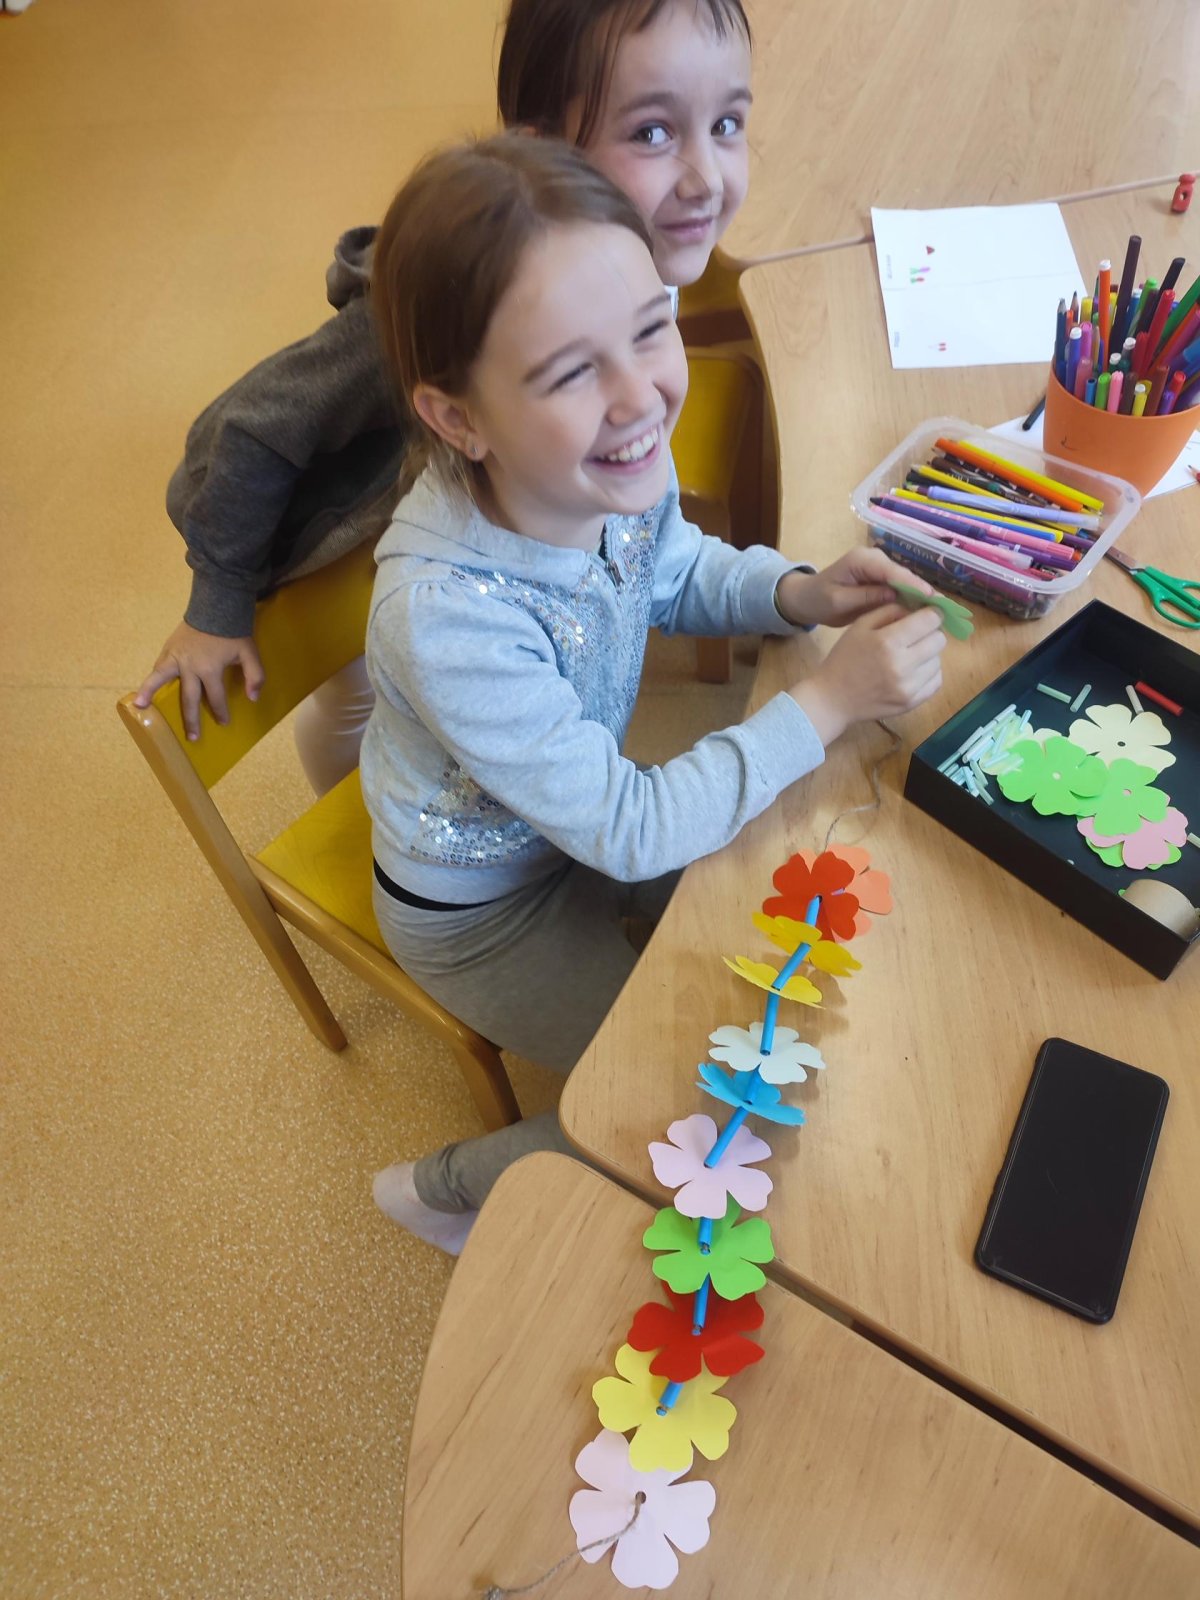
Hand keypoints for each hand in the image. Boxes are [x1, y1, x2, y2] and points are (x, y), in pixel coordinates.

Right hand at [134, 622, 264, 740]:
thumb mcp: (249, 653)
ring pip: (160, 679)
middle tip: (192, 738)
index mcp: (210, 669)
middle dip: (191, 719)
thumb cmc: (233, 633)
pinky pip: (158, 668)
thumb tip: (253, 698)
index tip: (223, 722)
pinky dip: (151, 679)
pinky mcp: (168, 649)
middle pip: (189, 698)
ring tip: (140, 707)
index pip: (215, 697)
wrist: (215, 607)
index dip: (220, 711)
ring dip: (149, 693)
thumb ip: (255, 676)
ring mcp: (176, 657)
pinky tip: (144, 690)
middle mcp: (189, 666)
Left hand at [775, 549, 931, 628]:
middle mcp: (874, 559)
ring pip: (905, 583)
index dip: (914, 585)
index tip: (931, 599)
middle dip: (924, 592)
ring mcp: (879, 569)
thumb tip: (894, 594)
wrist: (806, 599)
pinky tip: (927, 614)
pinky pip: (900, 589)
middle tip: (946, 609)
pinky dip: (912, 600)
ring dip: (922, 597)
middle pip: (904, 575)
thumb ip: (865, 596)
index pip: (893, 572)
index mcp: (862, 560)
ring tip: (942, 613)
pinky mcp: (881, 580)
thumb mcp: (838, 601)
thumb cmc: (818, 600)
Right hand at [789, 603, 945, 745]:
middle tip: (917, 636)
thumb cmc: (845, 658)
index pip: (930, 620)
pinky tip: (913, 671)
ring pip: (939, 660)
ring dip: (928, 654)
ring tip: (910, 656)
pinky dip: (929, 673)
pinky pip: (936, 681)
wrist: (833, 699)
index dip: (932, 613)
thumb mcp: (860, 626)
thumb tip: (919, 608)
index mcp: (887, 642)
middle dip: (931, 633)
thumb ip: (890, 611)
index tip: (927, 614)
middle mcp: (902, 665)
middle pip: (939, 639)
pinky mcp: (912, 703)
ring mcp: (909, 687)